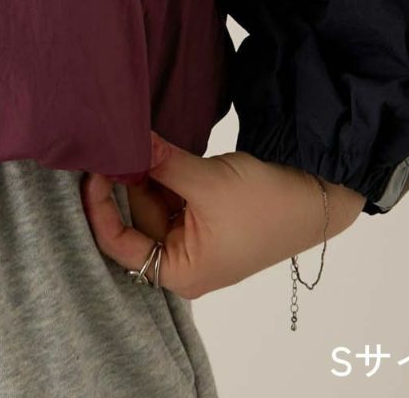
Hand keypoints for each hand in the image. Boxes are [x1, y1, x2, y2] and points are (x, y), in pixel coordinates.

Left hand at [80, 130, 366, 299]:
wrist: (314, 193)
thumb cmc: (265, 204)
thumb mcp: (205, 181)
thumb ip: (160, 163)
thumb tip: (123, 138)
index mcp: (182, 271)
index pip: (120, 245)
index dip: (100, 207)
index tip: (93, 170)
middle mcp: (183, 260)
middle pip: (135, 218)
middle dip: (126, 181)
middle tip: (114, 143)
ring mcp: (193, 236)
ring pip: (151, 201)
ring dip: (145, 172)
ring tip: (139, 140)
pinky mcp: (204, 214)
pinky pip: (170, 192)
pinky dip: (162, 171)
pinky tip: (157, 147)